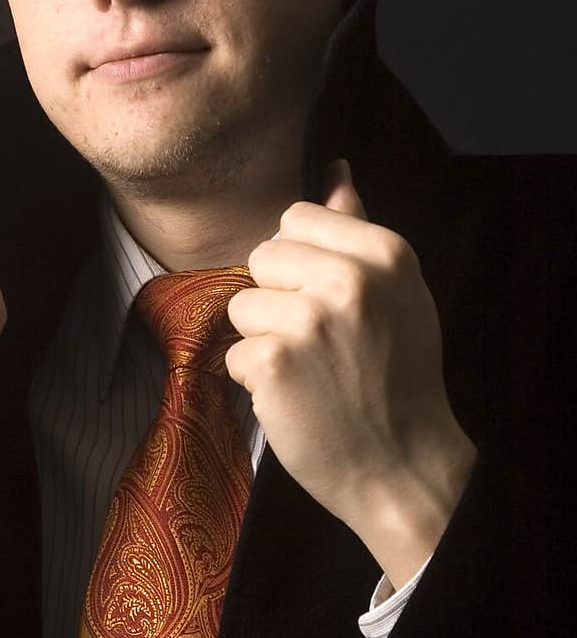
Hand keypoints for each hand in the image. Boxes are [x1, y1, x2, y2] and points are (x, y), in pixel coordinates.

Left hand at [226, 159, 476, 588]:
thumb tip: (335, 170)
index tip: (327, 301)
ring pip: (241, 305)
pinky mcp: (274, 362)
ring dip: (262, 341)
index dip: (299, 262)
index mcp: (384, 252)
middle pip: (262, 256)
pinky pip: (233, 353)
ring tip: (308, 373)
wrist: (404, 466)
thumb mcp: (398, 293)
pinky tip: (295, 399)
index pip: (296, 218)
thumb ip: (358, 230)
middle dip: (276, 299)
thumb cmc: (398, 377)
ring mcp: (309, 320)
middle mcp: (349, 279)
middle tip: (319, 344)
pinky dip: (254, 382)